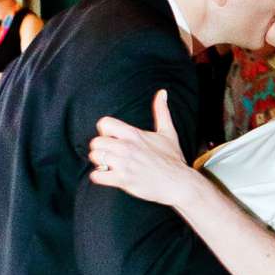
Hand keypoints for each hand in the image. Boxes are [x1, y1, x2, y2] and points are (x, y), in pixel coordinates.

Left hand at [90, 90, 190, 205]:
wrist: (178, 182)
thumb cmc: (172, 159)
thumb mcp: (168, 132)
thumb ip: (161, 111)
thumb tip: (162, 93)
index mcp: (133, 134)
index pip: (104, 123)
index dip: (104, 131)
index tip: (112, 139)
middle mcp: (127, 147)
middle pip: (96, 142)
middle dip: (100, 149)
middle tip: (110, 155)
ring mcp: (124, 163)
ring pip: (95, 157)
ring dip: (100, 163)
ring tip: (110, 166)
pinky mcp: (123, 179)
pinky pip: (97, 176)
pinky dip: (99, 177)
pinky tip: (109, 177)